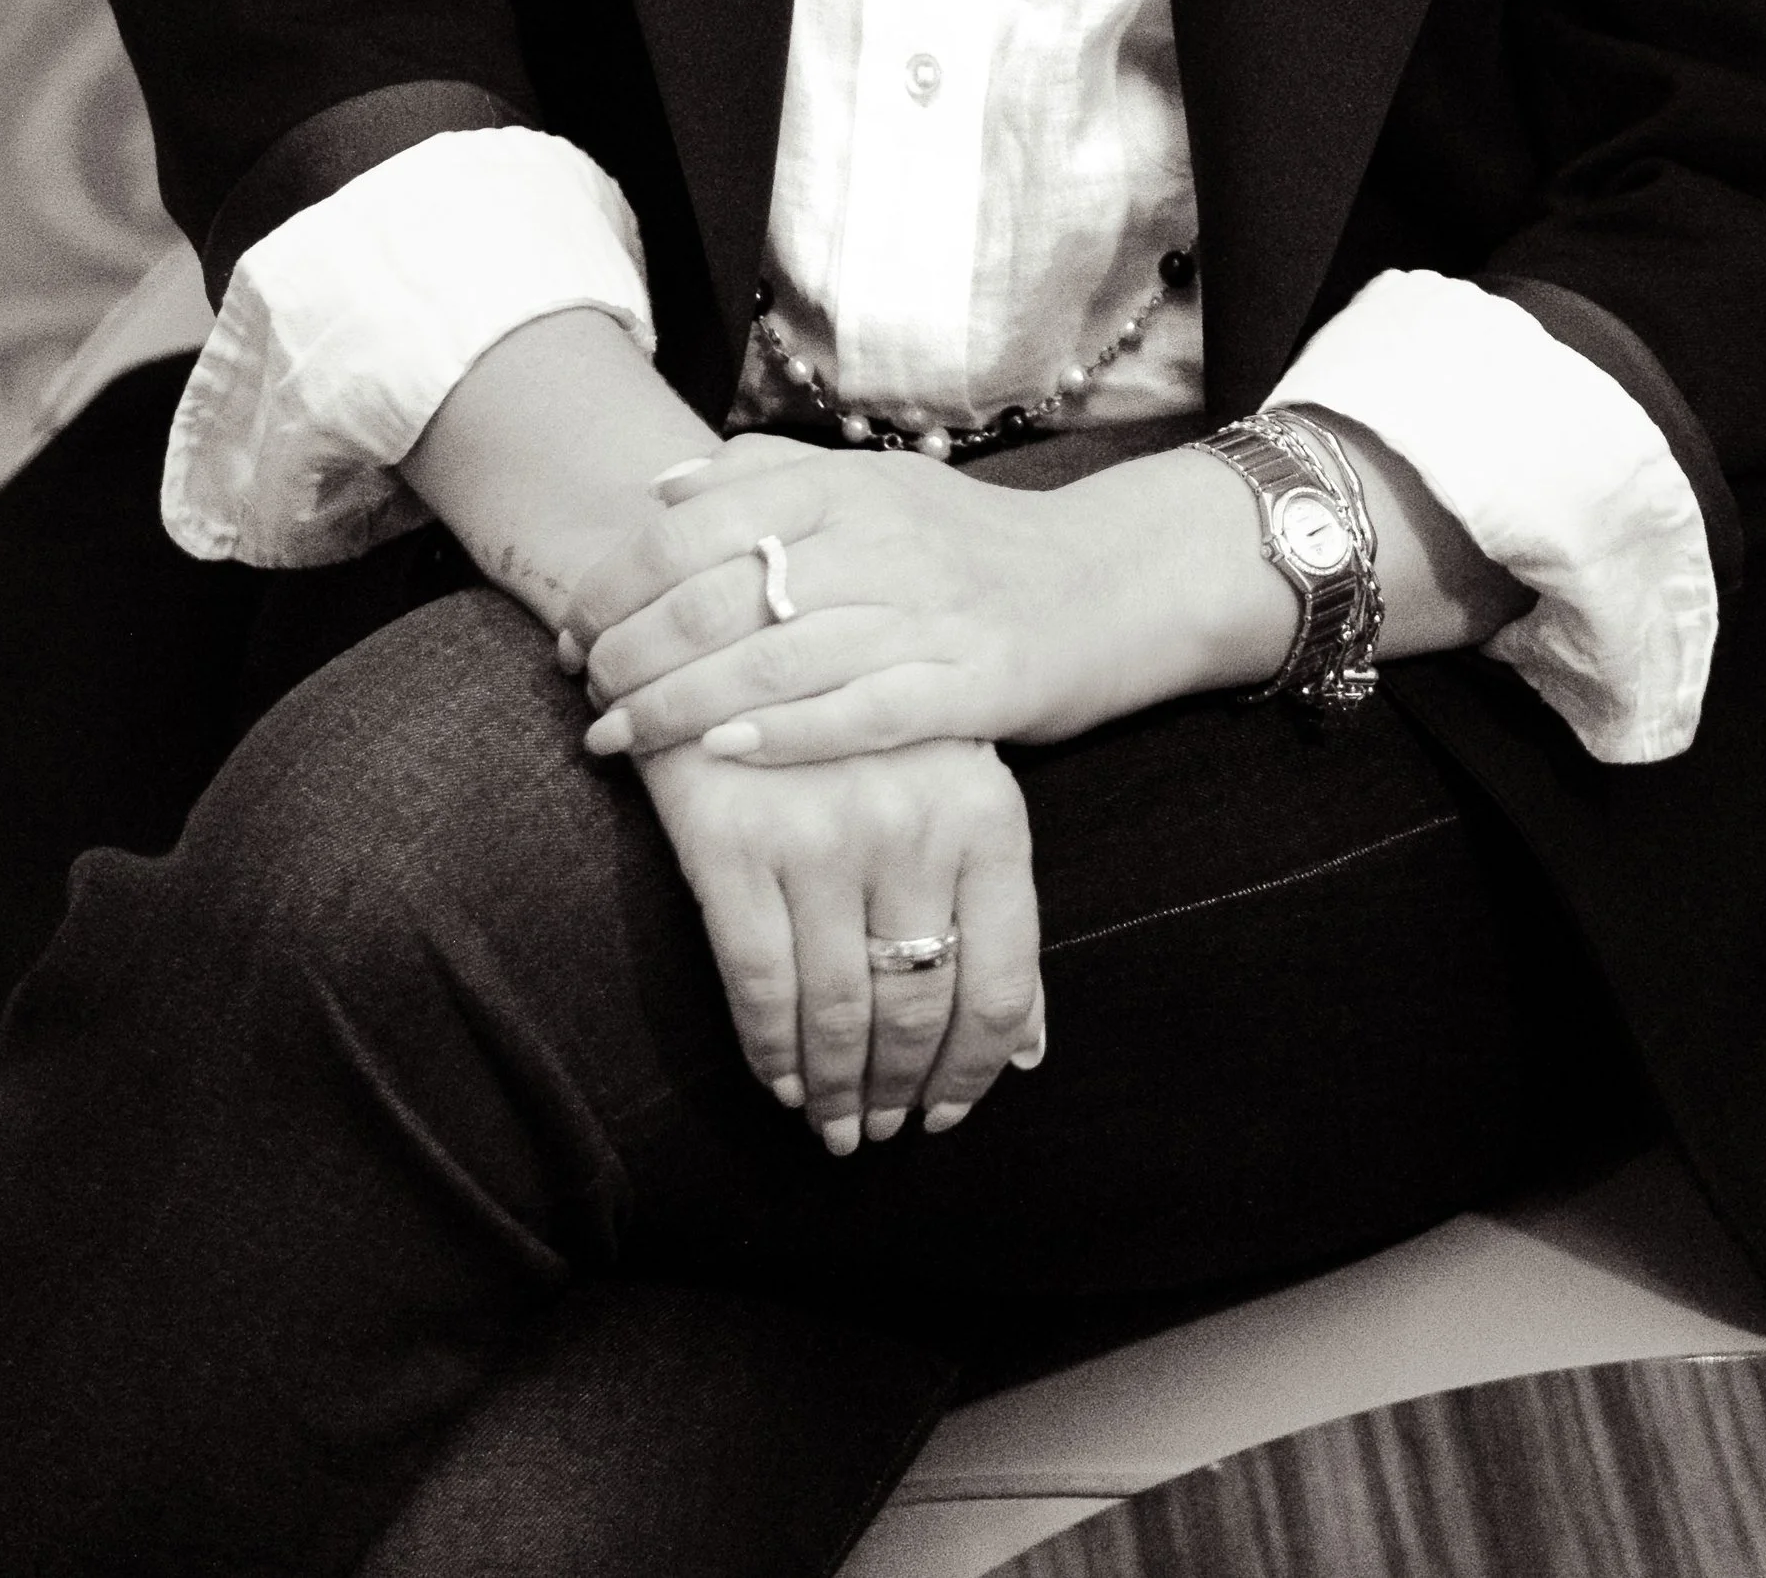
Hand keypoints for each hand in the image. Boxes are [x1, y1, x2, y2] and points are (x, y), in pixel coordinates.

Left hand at [564, 433, 1166, 766]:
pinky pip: (866, 712)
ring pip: (779, 657)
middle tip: (581, 692)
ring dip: (681, 703)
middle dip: (632, 648)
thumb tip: (662, 485)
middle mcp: (884, 538)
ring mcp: (931, 612)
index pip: (700, 523)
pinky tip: (728, 755)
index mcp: (849, 484)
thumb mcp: (878, 485)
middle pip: (725, 593)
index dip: (621, 578)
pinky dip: (789, 735)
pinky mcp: (974, 683)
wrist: (1111, 581)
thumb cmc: (970, 545)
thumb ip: (772, 473)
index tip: (571, 626)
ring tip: (617, 737)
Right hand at [637, 732, 1044, 1153]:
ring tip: (835, 1123)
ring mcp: (820, 837)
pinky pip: (760, 983)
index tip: (947, 1112)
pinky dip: (771, 1050)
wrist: (753, 634)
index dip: (974, 1070)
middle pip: (916, 1007)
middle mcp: (911, 829)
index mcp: (986, 814)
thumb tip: (1030, 1049)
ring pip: (837, 1009)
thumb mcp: (961, 790)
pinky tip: (781, 1079)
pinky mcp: (734, 844)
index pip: (999, 984)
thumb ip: (995, 914)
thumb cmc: (875, 728)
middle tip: (882, 1131)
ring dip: (837, 1087)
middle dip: (900, 1088)